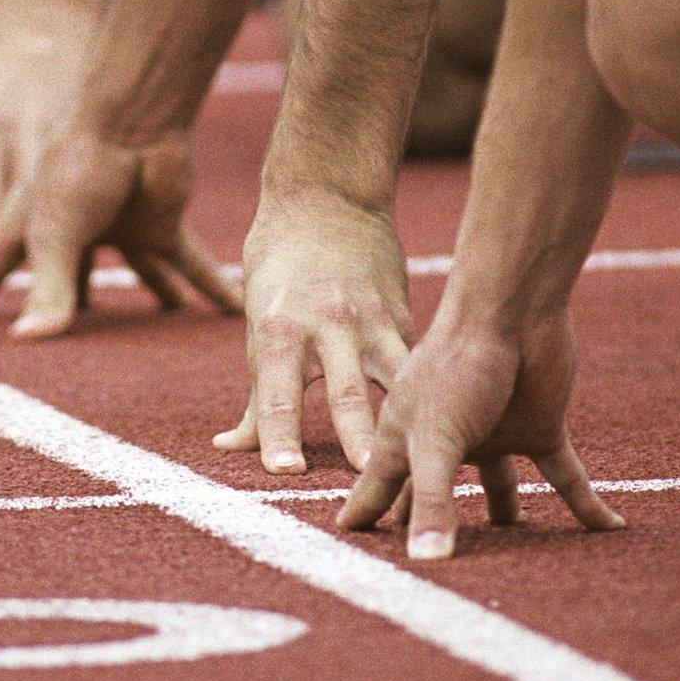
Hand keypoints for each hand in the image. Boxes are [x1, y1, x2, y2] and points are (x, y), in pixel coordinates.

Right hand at [0, 126, 241, 336]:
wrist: (136, 119)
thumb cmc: (80, 165)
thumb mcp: (56, 233)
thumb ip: (49, 288)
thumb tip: (27, 341)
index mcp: (30, 228)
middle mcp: (72, 233)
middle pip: (62, 283)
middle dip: (57, 309)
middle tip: (51, 345)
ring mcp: (119, 232)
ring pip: (135, 279)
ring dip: (146, 305)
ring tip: (150, 347)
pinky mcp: (159, 228)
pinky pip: (189, 267)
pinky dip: (210, 289)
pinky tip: (232, 310)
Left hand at [216, 193, 413, 473]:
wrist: (328, 200)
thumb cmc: (279, 268)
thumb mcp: (257, 324)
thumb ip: (256, 394)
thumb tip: (230, 448)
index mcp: (280, 330)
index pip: (276, 393)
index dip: (278, 434)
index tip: (284, 472)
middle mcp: (329, 327)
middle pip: (346, 394)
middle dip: (356, 439)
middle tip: (366, 480)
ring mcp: (373, 321)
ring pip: (396, 381)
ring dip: (409, 423)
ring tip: (426, 464)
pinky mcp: (404, 318)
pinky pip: (417, 365)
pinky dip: (427, 396)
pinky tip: (449, 428)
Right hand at [337, 313, 624, 556]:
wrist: (514, 311)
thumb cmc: (457, 365)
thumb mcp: (436, 440)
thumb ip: (432, 501)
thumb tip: (427, 564)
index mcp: (407, 439)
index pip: (377, 489)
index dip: (362, 517)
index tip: (348, 544)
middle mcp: (447, 443)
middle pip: (434, 495)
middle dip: (424, 526)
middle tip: (419, 567)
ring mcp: (494, 437)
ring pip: (498, 490)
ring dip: (504, 520)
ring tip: (509, 558)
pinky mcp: (539, 430)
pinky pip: (566, 478)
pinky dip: (588, 506)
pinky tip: (612, 527)